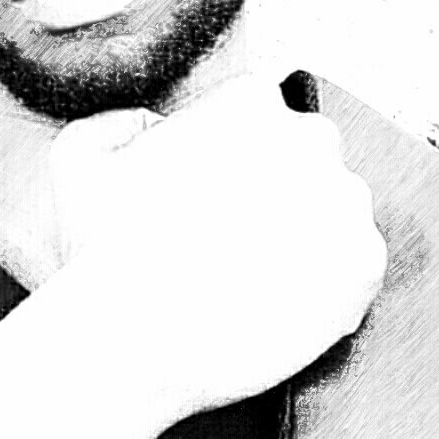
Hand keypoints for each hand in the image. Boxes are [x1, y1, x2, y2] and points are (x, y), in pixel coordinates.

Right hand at [46, 73, 387, 416]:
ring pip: (328, 204)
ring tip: (246, 264)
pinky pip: (349, 261)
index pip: (255, 109)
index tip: (208, 183)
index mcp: (246, 103)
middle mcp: (306, 138)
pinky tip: (269, 291)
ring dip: (298, 226)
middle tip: (226, 224)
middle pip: (300, 150)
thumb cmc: (102, 244)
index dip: (227, 149)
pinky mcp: (362, 264)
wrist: (137, 335)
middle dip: (271, 179)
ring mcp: (342, 200)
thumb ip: (115, 120)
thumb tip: (151, 126)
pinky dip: (319, 276)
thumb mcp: (76, 156)